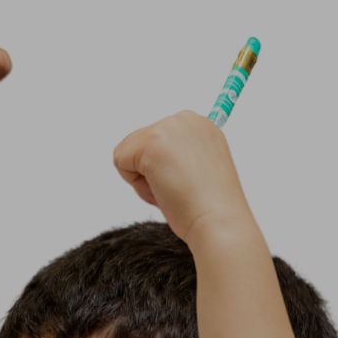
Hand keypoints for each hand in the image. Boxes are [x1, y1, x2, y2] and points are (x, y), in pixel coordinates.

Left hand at [112, 111, 251, 242]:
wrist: (217, 218)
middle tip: (178, 186)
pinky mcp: (150, 142)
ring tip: (171, 188)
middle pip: (138, 143)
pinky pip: (119, 161)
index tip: (186, 179)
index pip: (156, 139)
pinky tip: (162, 187)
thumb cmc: (208, 203)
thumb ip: (176, 155)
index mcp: (198, 124)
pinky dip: (134, 183)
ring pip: (127, 152)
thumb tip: (150, 160)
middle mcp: (184, 119)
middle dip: (149, 170)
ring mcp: (167, 128)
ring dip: (142, 178)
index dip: (162, 167)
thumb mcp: (196, 166)